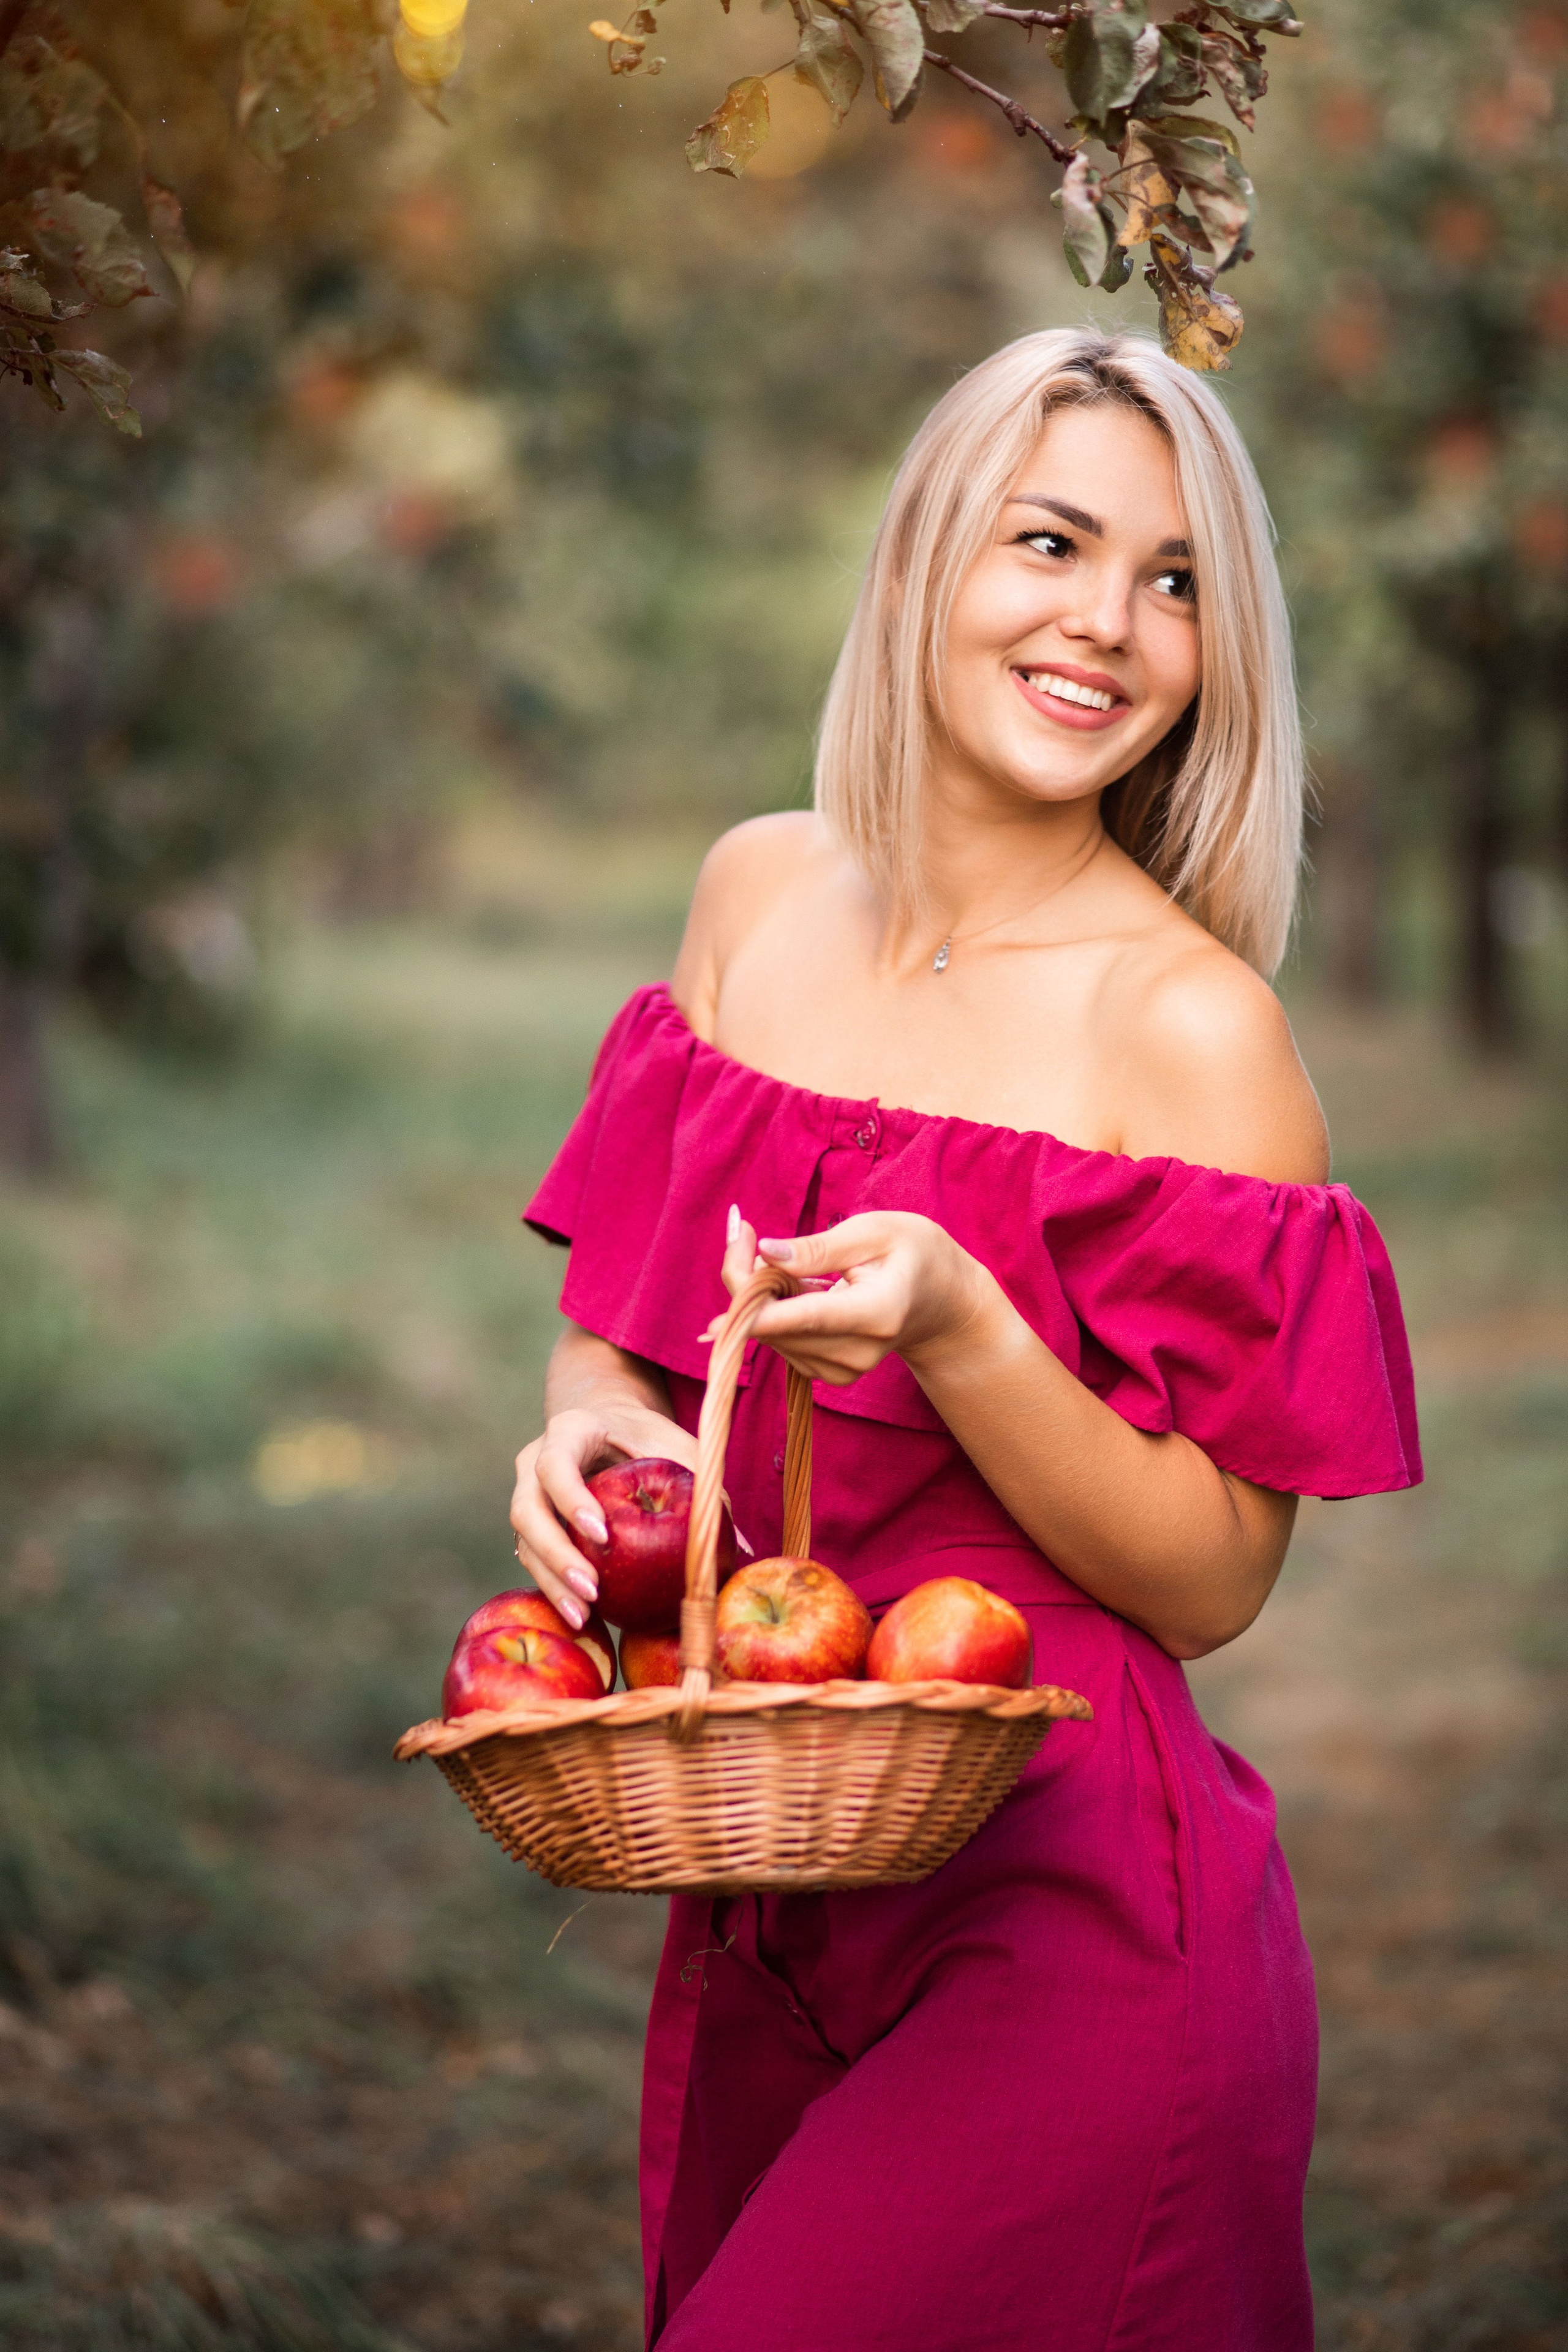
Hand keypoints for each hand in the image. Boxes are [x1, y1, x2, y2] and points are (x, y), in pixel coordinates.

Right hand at [509, 1401, 695, 1627]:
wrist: (606, 1425)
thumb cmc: (645, 1437)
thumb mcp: (675, 1446)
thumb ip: (703, 1484)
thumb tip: (747, 1549)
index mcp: (568, 1432)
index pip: (555, 1465)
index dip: (571, 1499)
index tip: (603, 1533)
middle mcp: (534, 1463)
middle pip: (525, 1511)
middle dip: (556, 1555)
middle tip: (592, 1590)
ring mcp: (528, 1497)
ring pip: (524, 1542)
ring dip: (551, 1583)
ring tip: (584, 1617)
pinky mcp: (533, 1528)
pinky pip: (533, 1561)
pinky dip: (555, 1590)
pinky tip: (582, 1619)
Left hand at [706, 1207, 997, 1387]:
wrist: (939, 1298)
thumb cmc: (910, 1252)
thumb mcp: (871, 1231)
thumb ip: (817, 1247)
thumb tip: (765, 1253)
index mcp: (876, 1313)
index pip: (803, 1318)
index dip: (754, 1306)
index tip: (724, 1288)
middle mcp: (858, 1353)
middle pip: (774, 1326)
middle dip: (746, 1279)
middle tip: (748, 1234)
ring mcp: (843, 1370)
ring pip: (768, 1334)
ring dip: (759, 1295)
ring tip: (791, 1263)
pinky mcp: (827, 1374)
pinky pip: (778, 1341)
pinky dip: (772, 1312)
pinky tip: (795, 1288)